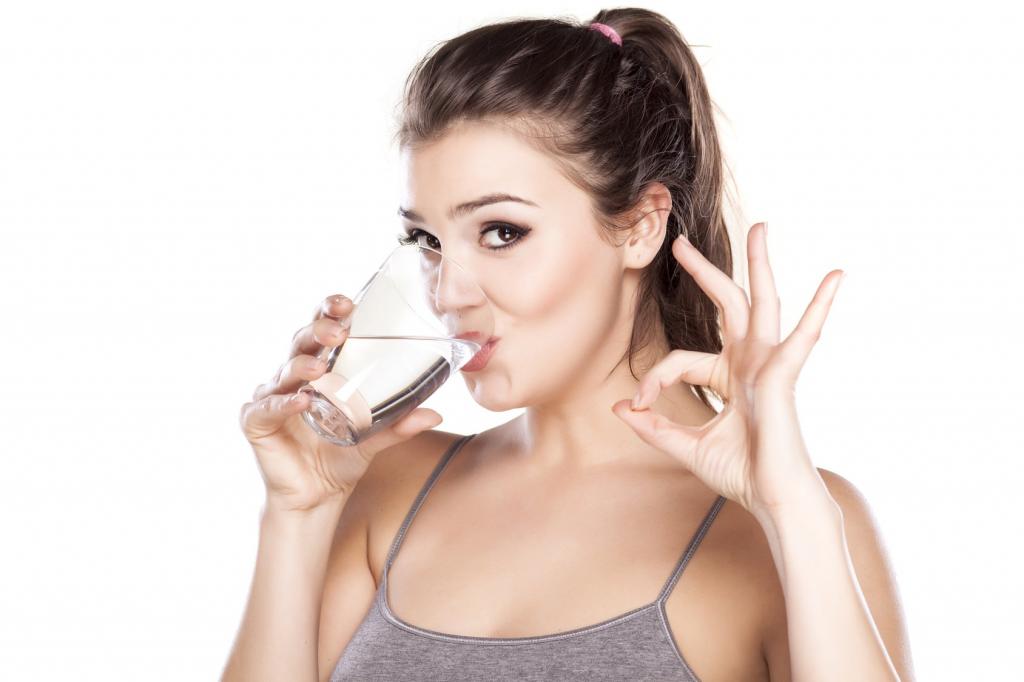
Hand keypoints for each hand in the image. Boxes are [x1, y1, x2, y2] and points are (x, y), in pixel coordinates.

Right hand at [239, 294, 443, 511]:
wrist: (317, 498)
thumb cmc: (341, 459)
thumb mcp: (375, 438)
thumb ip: (400, 424)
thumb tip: (435, 413)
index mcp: (321, 368)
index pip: (323, 330)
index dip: (331, 312)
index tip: (349, 304)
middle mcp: (294, 375)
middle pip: (302, 341)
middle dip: (319, 330)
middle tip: (339, 331)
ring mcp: (272, 396)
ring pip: (285, 371)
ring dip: (303, 366)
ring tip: (321, 369)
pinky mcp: (256, 421)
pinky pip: (267, 407)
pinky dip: (283, 403)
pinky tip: (301, 400)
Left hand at [612, 223, 843, 514]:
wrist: (773, 501)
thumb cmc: (740, 474)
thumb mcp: (685, 446)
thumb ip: (653, 426)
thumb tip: (619, 406)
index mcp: (728, 377)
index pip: (679, 360)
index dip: (652, 380)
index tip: (635, 404)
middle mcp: (750, 364)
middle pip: (726, 306)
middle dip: (705, 272)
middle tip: (681, 243)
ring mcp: (769, 365)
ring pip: (762, 303)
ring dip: (760, 265)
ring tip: (761, 227)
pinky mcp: (784, 375)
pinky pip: (804, 335)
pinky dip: (820, 306)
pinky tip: (836, 277)